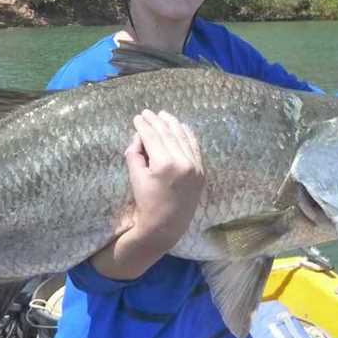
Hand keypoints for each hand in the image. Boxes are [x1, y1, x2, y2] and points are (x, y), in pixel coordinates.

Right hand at [125, 109, 204, 251]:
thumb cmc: (147, 202)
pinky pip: (195, 146)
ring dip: (172, 124)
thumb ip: (135, 153)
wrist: (166, 225)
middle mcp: (183, 162)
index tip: (137, 117)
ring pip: (183, 137)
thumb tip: (139, 135)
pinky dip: (188, 134)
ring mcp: (195, 166)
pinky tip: (181, 126)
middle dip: (156, 121)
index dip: (143, 125)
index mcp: (165, 164)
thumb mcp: (135, 177)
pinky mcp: (201, 171)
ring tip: (163, 115)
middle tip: (147, 112)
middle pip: (168, 133)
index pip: (152, 136)